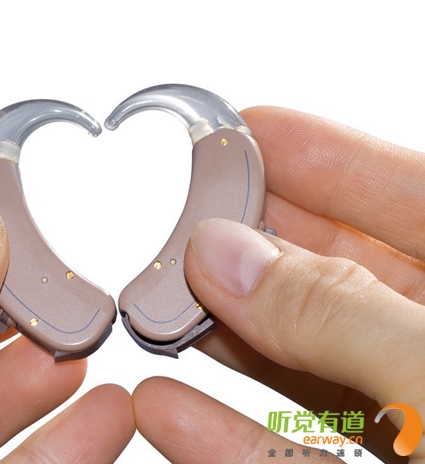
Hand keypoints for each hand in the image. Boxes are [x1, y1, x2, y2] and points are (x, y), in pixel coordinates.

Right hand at [132, 107, 424, 462]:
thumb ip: (340, 311)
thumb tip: (228, 258)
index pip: (407, 196)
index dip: (327, 156)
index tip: (251, 130)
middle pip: (336, 274)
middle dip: (256, 247)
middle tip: (187, 221)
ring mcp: (410, 416)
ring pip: (303, 361)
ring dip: (225, 339)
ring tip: (161, 307)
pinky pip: (290, 451)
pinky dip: (225, 438)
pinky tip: (168, 409)